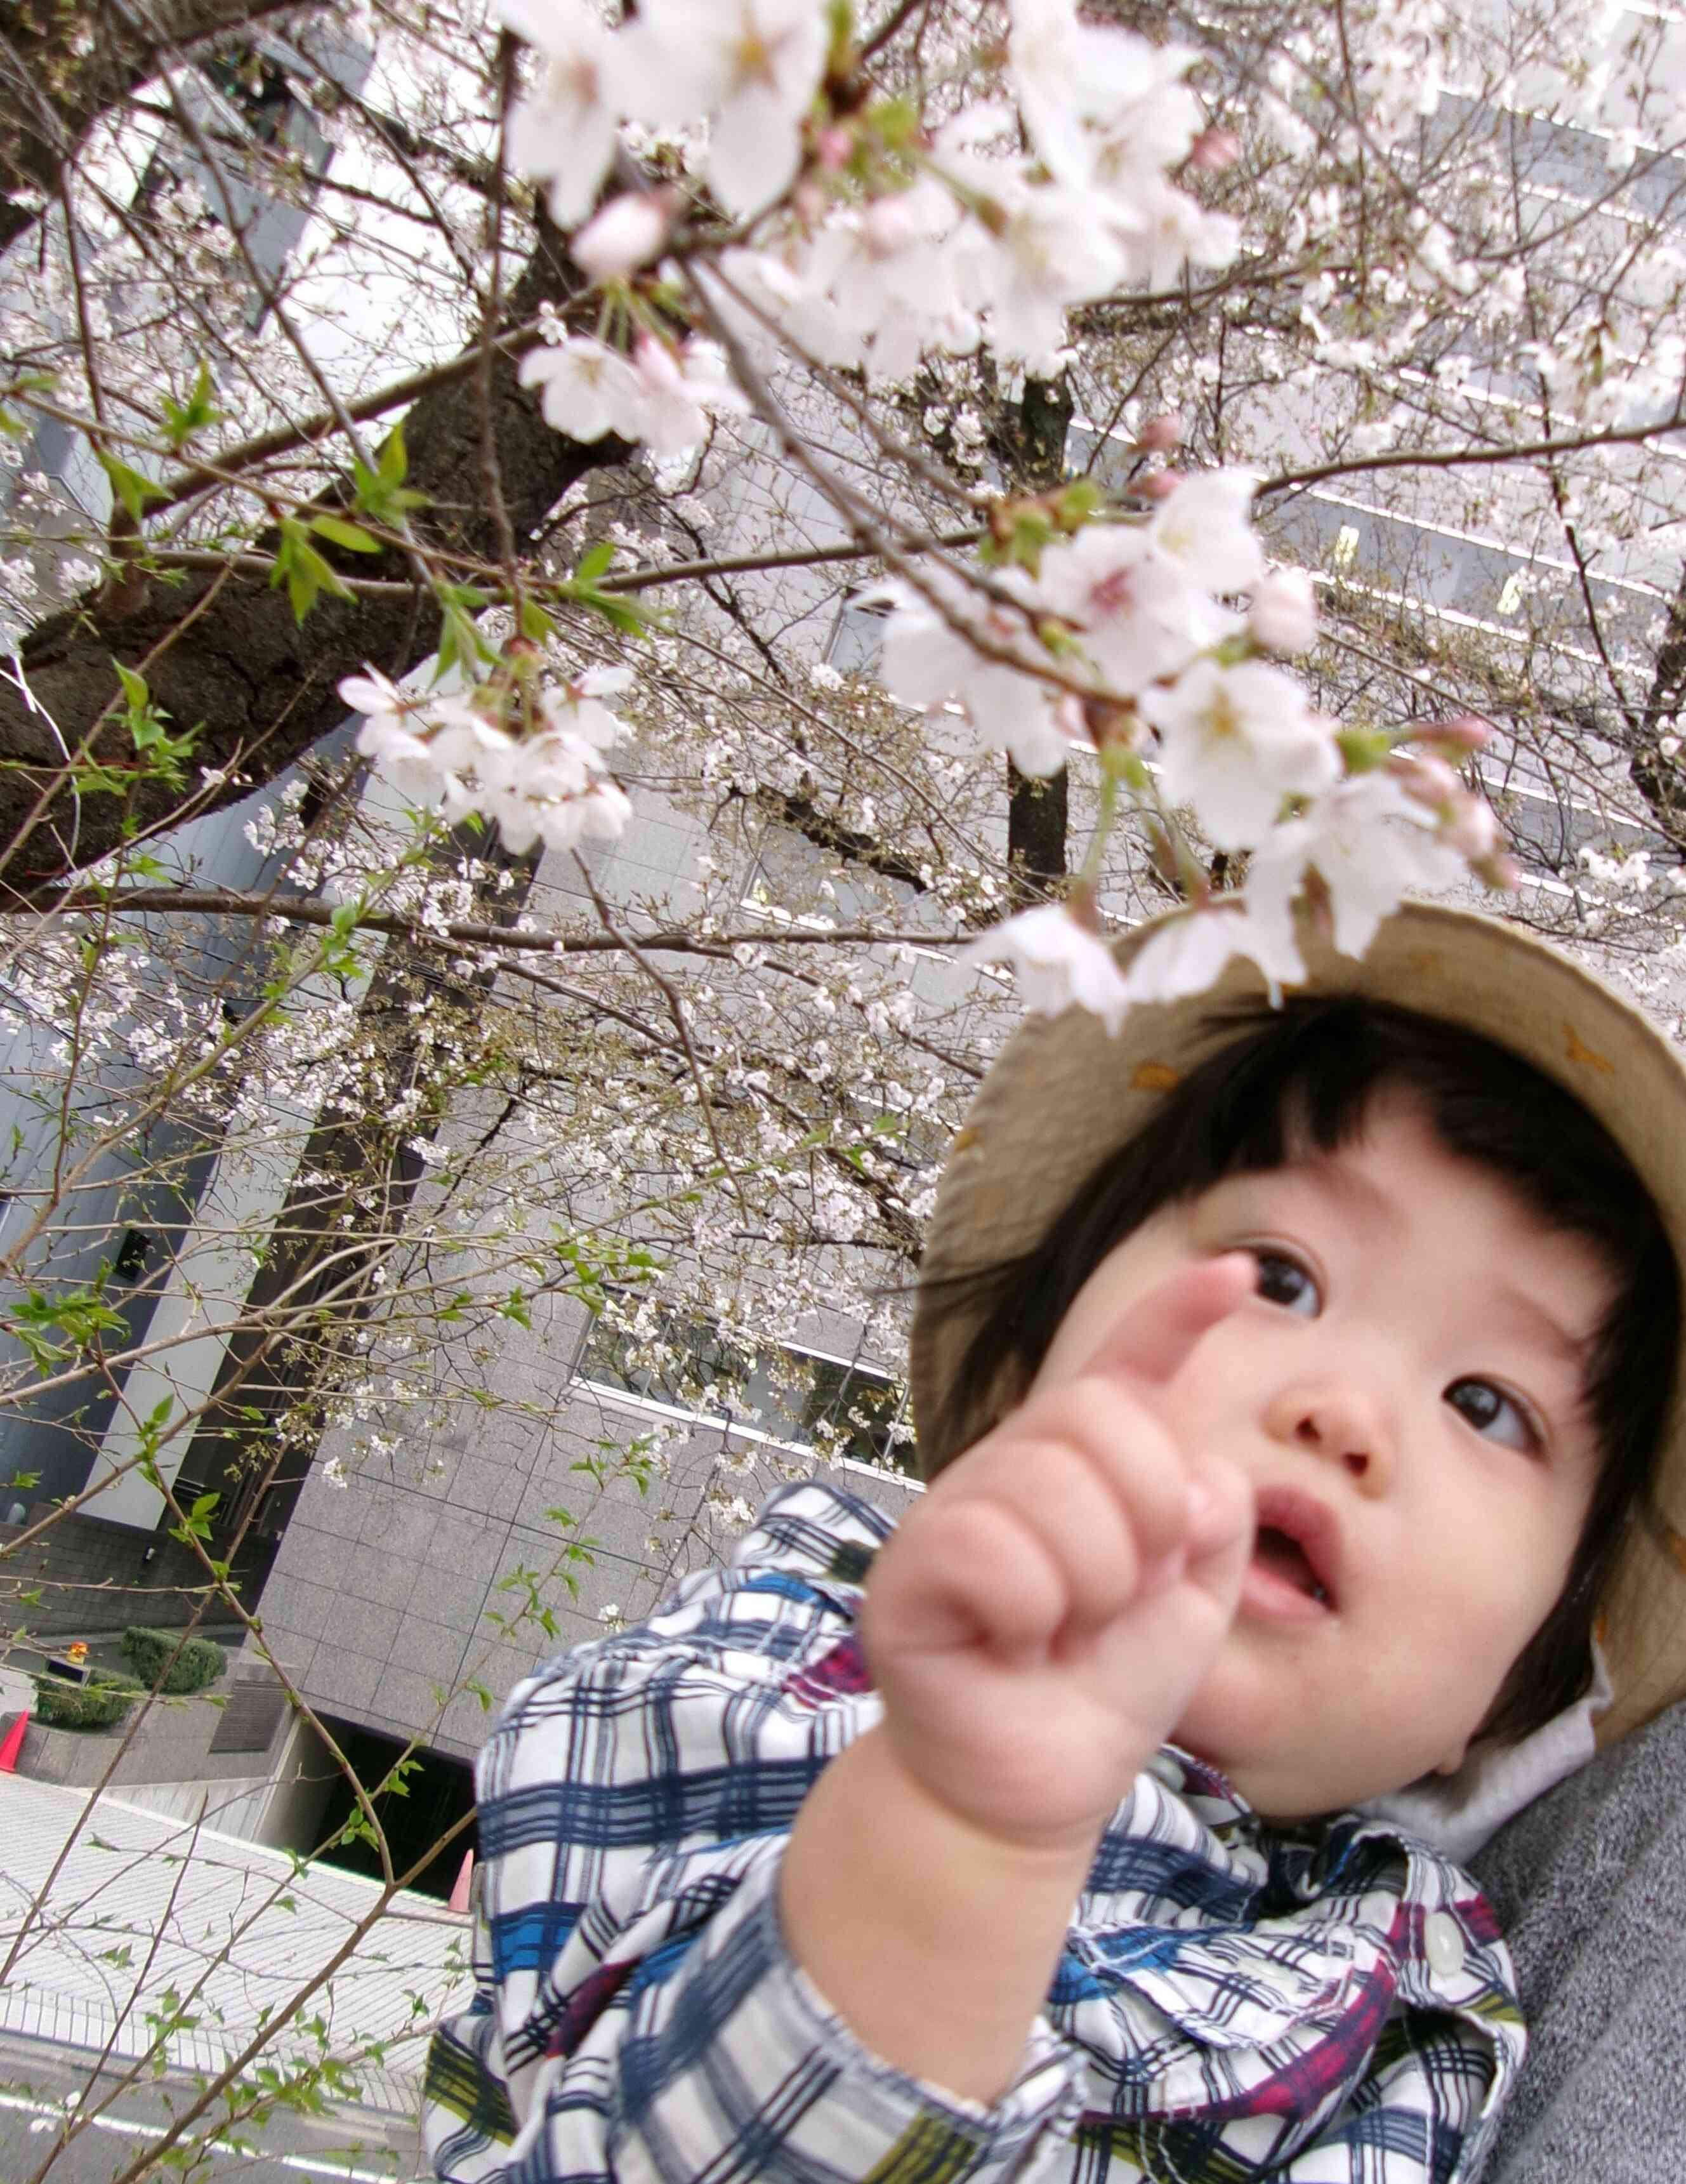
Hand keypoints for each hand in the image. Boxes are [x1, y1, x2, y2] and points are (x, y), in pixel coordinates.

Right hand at [862, 1257, 1254, 1849]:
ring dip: (1094, 1583)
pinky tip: (1014, 1646)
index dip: (1178, 1313)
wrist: (1035, 1787)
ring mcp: (955, 1509)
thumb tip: (1190, 1477)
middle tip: (1122, 1598)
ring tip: (1065, 1632)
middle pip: (1102, 1414)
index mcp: (1086, 1462)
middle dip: (1149, 1515)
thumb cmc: (1106, 1683)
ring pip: (1053, 1485)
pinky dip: (1029, 1611)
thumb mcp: (1195, 1596)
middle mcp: (1015, 1464)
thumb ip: (1211, 1518)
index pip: (1127, 1364)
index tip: (1237, 1274)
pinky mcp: (908, 1569)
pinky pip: (991, 1549)